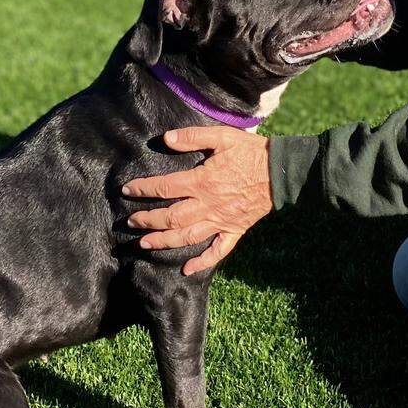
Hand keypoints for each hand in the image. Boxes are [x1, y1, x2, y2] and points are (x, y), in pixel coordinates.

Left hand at [123, 126, 272, 274]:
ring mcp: (220, 221)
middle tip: (130, 222)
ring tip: (144, 244)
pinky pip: (218, 251)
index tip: (127, 191)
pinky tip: (187, 269)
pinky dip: (203, 262)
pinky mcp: (234, 230)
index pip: (164, 188)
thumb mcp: (222, 137)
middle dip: (147, 220)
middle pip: (170, 217)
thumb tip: (166, 138)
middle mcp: (207, 205)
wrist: (279, 172)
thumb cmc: (250, 152)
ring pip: (187, 237)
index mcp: (202, 182)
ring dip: (164, 242)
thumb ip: (193, 137)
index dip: (143, 189)